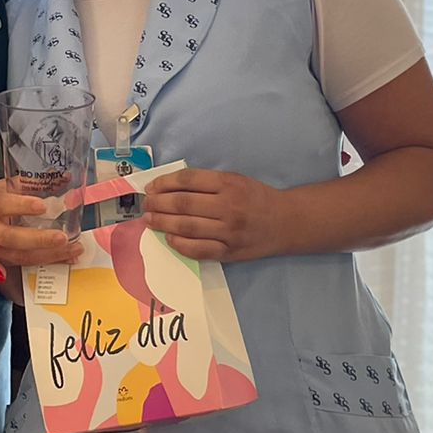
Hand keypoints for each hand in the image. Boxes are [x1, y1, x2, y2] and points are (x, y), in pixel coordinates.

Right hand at [0, 179, 78, 266]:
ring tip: (72, 248)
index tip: (43, 205)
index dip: (22, 205)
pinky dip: (47, 261)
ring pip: (18, 256)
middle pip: (10, 237)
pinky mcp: (0, 261)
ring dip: (48, 255)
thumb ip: (30, 182)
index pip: (2, 204)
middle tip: (62, 237)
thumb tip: (63, 178)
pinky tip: (66, 258)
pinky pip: (24, 264)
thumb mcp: (2, 186)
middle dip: (38, 239)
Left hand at [143, 169, 278, 261]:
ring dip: (162, 223)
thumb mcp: (235, 179)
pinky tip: (169, 237)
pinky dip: (179, 243)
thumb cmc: (256, 197)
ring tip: (149, 219)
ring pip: (186, 227)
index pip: (188, 181)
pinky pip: (198, 249)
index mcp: (228, 184)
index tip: (151, 187)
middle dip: (158, 204)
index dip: (164, 183)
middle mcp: (228, 207)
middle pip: (183, 204)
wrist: (286, 222)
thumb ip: (207, 182)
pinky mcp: (229, 252)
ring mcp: (228, 232)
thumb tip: (169, 187)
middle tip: (146, 204)